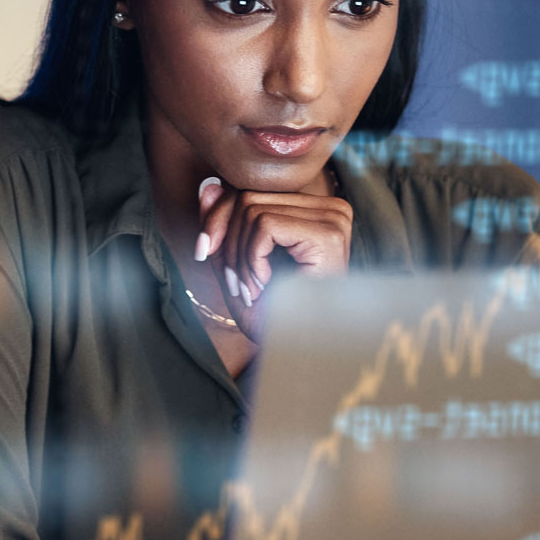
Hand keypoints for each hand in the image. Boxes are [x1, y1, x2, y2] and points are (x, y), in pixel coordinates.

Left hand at [194, 175, 352, 342]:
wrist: (305, 354)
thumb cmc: (277, 317)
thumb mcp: (237, 265)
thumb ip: (225, 226)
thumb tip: (208, 186)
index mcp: (316, 211)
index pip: (251, 191)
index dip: (218, 220)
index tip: (204, 254)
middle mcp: (331, 208)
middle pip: (247, 197)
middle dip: (227, 243)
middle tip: (236, 284)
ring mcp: (334, 218)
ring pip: (251, 210)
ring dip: (238, 257)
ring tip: (251, 289)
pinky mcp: (328, 233)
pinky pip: (264, 225)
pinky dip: (251, 259)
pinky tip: (264, 285)